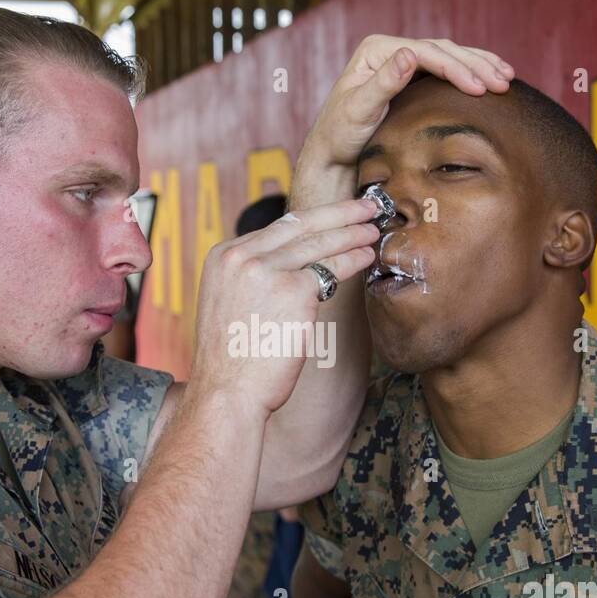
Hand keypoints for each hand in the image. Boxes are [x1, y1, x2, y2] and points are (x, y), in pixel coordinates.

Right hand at [188, 198, 380, 415]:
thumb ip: (252, 277)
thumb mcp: (230, 303)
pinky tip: (367, 257)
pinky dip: (353, 261)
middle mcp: (241, 255)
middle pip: (300, 224)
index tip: (331, 216)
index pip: (277, 228)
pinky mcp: (294, 290)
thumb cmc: (233, 360)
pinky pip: (332, 269)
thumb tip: (291, 266)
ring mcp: (267, 269)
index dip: (311, 220)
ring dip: (352, 233)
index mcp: (223, 255)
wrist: (227, 392)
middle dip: (339, 212)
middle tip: (365, 205)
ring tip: (373, 228)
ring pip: (320, 243)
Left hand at [293, 36, 513, 207]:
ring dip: (479, 65)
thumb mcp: (358, 110)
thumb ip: (383, 83)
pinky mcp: (410, 78)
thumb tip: (410, 55)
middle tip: (503, 82)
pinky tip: (489, 78)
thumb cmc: (341, 135)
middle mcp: (390, 50)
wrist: (333, 154)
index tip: (479, 88)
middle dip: (476, 65)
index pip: (426, 53)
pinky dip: (469, 72)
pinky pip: (446, 69)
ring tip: (506, 77)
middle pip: (442, 50)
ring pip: (449, 56)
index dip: (456, 68)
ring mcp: (401, 62)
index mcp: (376, 50)